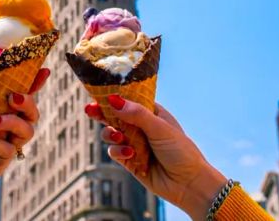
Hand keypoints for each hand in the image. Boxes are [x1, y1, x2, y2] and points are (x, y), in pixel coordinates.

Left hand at [0, 60, 49, 218]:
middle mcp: (2, 130)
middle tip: (12, 97)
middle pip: (31, 114)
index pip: (19, 97)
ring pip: (26, 132)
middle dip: (28, 103)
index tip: (44, 70)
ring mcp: (1, 148)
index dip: (34, 84)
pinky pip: (8, 152)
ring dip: (12, 122)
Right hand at [85, 97, 225, 220]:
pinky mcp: (130, 161)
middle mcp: (141, 127)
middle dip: (102, 113)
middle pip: (115, 115)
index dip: (114, 96)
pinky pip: (114, 152)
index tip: (99, 93)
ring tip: (119, 137)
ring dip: (111, 134)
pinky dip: (118, 151)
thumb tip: (113, 99)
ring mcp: (134, 144)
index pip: (129, 100)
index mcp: (152, 113)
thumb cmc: (181, 151)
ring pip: (111, 134)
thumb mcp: (160, 128)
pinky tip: (129, 153)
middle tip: (89, 110)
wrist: (189, 184)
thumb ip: (137, 114)